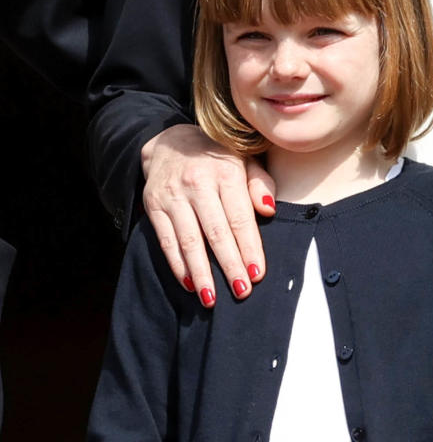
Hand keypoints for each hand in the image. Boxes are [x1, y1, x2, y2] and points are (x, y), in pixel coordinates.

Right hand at [141, 124, 274, 302]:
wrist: (170, 142)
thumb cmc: (217, 158)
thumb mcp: (244, 160)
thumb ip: (260, 183)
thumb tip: (268, 210)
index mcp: (226, 172)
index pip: (239, 217)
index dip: (248, 247)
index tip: (257, 273)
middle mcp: (198, 183)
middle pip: (216, 232)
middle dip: (229, 265)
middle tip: (241, 291)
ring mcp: (173, 195)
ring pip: (189, 240)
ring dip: (201, 272)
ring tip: (212, 299)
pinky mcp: (154, 205)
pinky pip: (166, 240)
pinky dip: (177, 264)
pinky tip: (189, 283)